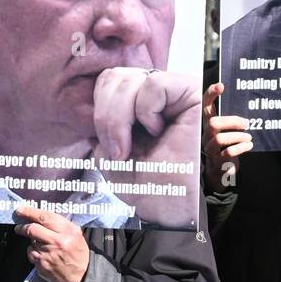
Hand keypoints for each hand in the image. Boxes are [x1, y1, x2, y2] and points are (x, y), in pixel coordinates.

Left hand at [14, 205, 89, 281]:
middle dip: (22, 227)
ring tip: (43, 245)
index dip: (30, 212)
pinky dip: (34, 252)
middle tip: (19, 227)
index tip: (21, 210)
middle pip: (32, 229)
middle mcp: (57, 242)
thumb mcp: (76, 235)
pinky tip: (43, 255)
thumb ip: (61, 225)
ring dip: (32, 241)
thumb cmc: (79, 254)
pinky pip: (31, 254)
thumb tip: (41, 216)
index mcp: (68, 232)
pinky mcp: (41, 265)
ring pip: (31, 242)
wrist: (81, 277)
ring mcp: (47, 255)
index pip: (45, 218)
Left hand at [92, 67, 201, 227]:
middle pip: (115, 77)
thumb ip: (101, 123)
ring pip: (131, 80)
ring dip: (121, 119)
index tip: (105, 145)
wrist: (169, 204)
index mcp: (136, 103)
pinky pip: (154, 85)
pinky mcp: (190, 91)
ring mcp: (174, 89)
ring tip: (131, 147)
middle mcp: (156, 92)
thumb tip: (91, 103)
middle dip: (106, 116)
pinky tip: (158, 131)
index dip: (99, 110)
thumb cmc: (145, 181)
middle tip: (116, 149)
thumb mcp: (109, 151)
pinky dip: (146, 112)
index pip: (107, 81)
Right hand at [201, 82, 251, 191]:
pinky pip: (228, 153)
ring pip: (219, 139)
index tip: (221, 86)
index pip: (204, 106)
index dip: (210, 94)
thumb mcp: (227, 130)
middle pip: (213, 123)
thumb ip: (232, 120)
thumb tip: (250, 104)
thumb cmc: (227, 146)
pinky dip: (241, 148)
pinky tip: (249, 146)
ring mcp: (210, 149)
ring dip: (238, 137)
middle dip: (232, 121)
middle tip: (247, 124)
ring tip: (249, 138)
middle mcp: (206, 135)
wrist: (221, 171)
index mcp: (209, 123)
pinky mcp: (217, 162)